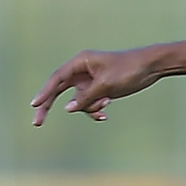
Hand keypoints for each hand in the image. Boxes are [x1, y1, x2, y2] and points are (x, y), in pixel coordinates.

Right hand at [31, 48, 160, 124]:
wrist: (150, 67)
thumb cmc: (128, 70)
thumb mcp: (106, 85)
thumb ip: (87, 97)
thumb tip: (68, 109)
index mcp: (80, 62)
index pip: (56, 79)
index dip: (44, 93)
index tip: (34, 105)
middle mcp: (81, 71)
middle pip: (59, 90)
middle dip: (50, 106)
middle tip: (37, 123)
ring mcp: (90, 81)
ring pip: (79, 101)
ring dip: (90, 107)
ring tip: (107, 102)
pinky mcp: (99, 90)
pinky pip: (90, 104)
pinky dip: (96, 110)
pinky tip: (105, 115)